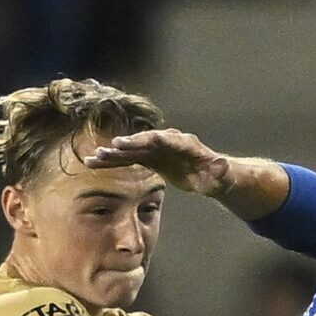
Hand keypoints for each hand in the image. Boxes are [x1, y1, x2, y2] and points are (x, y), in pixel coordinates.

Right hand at [86, 128, 233, 196]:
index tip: (125, 143)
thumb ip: (219, 171)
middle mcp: (166, 142)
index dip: (142, 140)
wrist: (213, 175)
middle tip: (105, 149)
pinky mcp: (150, 158)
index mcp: (183, 143)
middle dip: (124, 146)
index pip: (160, 139)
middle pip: (142, 142)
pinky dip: (113, 162)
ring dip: (113, 155)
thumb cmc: (219, 177)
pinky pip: (128, 159)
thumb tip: (221, 165)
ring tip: (93, 159)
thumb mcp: (222, 177)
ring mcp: (156, 149)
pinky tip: (93, 164)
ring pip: (132, 150)